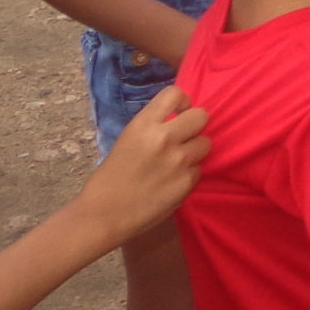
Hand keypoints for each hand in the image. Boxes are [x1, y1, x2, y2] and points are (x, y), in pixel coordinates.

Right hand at [68, 86, 209, 244]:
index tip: (178, 113)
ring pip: (206, 143)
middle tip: (183, 138)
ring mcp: (178, 160)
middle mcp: (164, 138)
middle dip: (195, 126)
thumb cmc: (109, 179)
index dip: (182, 102)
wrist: (103, 216)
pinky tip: (172, 183)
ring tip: (177, 163)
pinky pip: (199, 170)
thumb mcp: (128, 141)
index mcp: (143, 125)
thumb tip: (177, 121)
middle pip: (201, 115)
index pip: (175, 93)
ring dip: (195, 151)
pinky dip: (189, 175)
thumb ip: (153, 129)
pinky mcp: (187, 182)